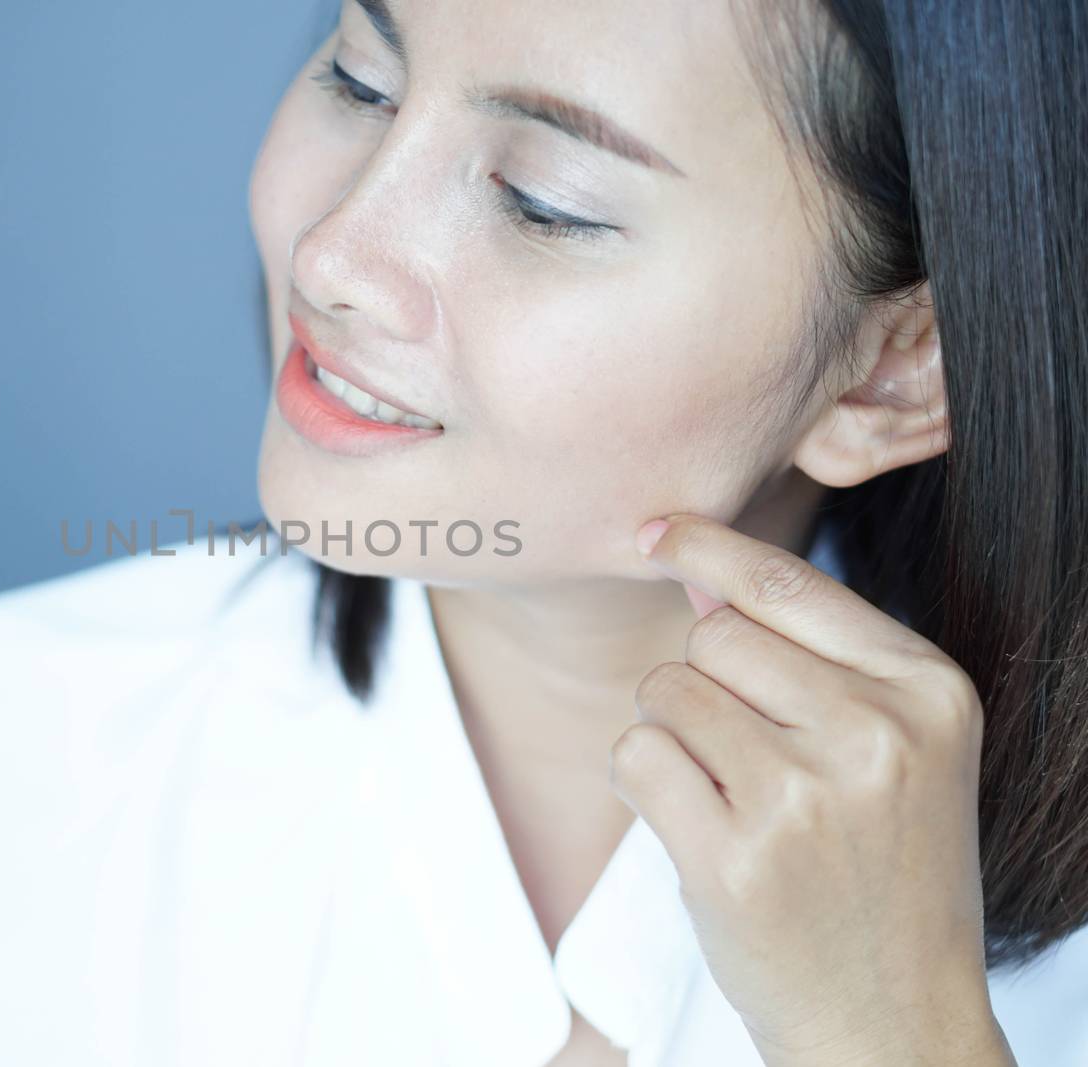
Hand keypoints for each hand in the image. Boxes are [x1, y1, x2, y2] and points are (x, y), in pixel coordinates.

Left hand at [611, 513, 1015, 1066]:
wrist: (893, 1019)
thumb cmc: (883, 873)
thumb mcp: (892, 751)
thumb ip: (809, 658)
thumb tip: (701, 574)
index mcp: (928, 691)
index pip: (789, 583)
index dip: (710, 548)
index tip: (658, 529)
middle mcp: (875, 732)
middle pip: (712, 636)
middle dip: (701, 683)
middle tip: (741, 755)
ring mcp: (803, 797)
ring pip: (666, 691)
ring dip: (670, 735)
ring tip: (727, 799)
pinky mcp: (735, 856)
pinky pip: (636, 755)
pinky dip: (641, 781)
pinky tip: (693, 826)